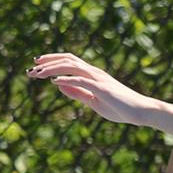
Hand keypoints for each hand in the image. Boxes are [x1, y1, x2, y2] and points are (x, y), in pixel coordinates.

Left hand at [28, 52, 155, 125]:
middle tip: (32, 68)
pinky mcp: (102, 88)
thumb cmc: (120, 108)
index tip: (37, 64)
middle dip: (48, 62)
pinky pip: (82, 81)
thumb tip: (58, 84)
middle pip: (68, 60)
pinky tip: (54, 81)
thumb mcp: (93, 101)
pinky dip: (67, 79)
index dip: (52, 60)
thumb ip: (76, 92)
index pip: (69, 61)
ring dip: (53, 69)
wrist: (140, 112)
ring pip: (72, 67)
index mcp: (92, 75)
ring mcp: (99, 79)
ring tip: (38, 73)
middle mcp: (94, 72)